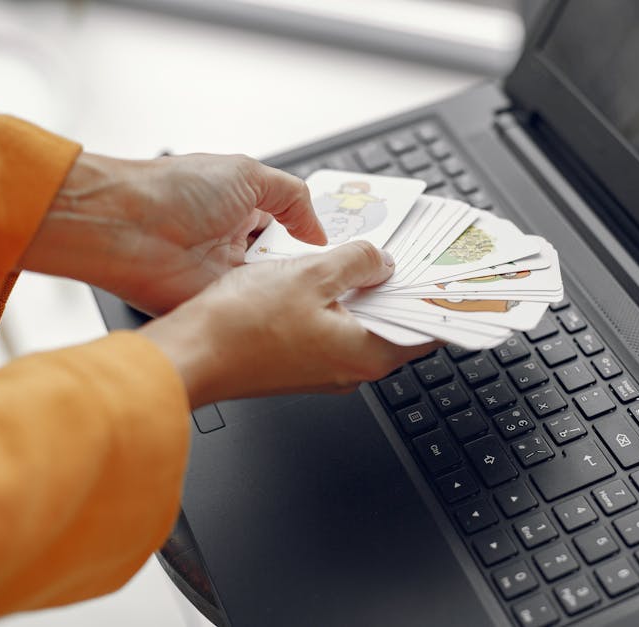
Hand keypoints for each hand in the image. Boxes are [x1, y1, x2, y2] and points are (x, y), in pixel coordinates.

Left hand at [19, 152, 325, 313]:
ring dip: (300, 291)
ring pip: (277, 290)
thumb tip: (319, 231)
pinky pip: (254, 312)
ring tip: (341, 295)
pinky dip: (277, 312)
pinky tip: (306, 311)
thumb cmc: (173, 191)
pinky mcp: (215, 306)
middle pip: (288, 264)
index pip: (291, 230)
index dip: (319, 240)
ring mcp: (227, 279)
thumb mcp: (249, 173)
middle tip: (357, 279)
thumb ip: (293, 198)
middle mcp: (236, 247)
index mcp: (243, 212)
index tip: (352, 251)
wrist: (125, 227)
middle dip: (317, 270)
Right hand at [139, 241, 439, 407]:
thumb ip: (356, 262)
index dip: (439, 304)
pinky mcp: (296, 363)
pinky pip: (331, 330)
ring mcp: (321, 369)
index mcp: (364, 354)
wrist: (186, 357)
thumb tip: (381, 260)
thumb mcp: (310, 274)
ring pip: (360, 326)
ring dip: (367, 294)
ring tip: (368, 258)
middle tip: (413, 258)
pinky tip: (325, 276)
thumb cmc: (240, 325)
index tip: (452, 284)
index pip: (424, 333)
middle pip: (394, 327)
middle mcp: (348, 369)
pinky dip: (337, 303)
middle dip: (404, 291)